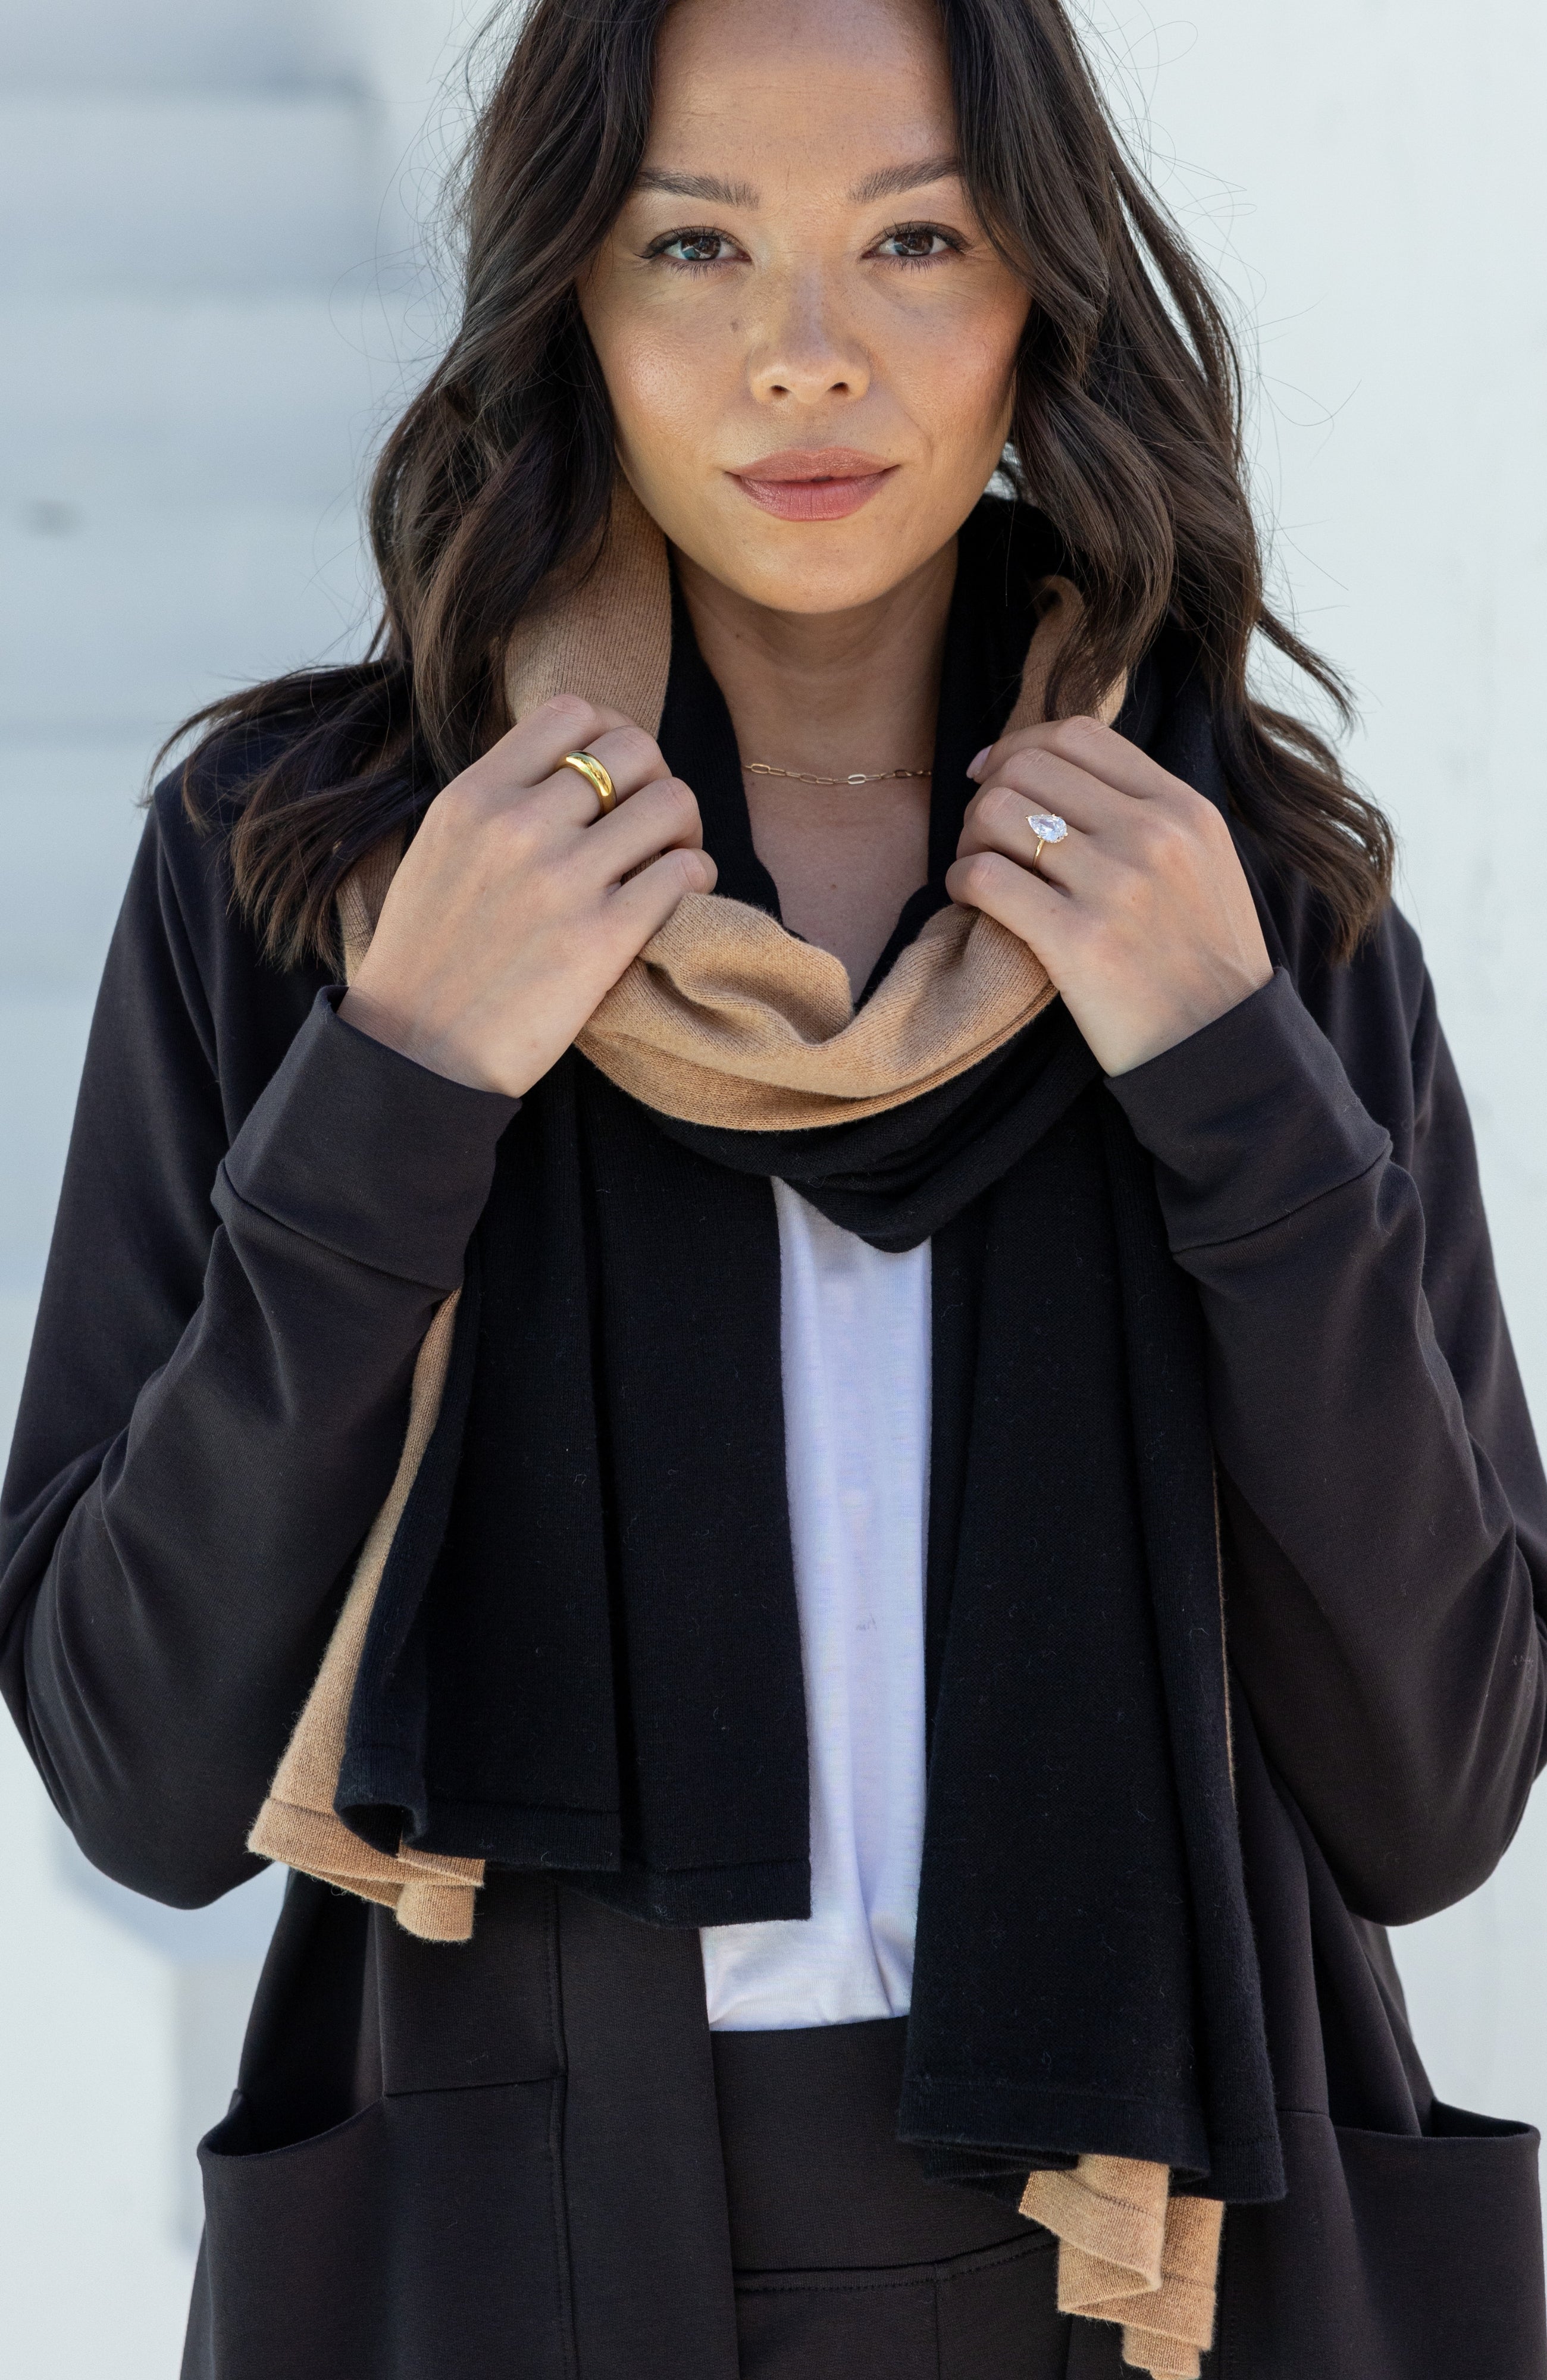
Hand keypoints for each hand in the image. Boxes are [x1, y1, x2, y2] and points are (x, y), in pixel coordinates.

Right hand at [340, 694, 715, 1096]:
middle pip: (633, 749)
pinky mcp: (602, 938)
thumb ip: (497, 805)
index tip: (614, 776)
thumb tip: (568, 771)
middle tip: (650, 825)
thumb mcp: (440, 852)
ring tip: (669, 862)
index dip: (611, 732)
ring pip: (671, 802)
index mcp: (474, 797)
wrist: (416, 1052)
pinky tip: (678, 901)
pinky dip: (697, 877)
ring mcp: (563, 880)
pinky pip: (685, 872)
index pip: (570, 711)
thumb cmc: (428, 960)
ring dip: (684, 829)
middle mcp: (519, 825)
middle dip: (656, 779)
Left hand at [945, 717, 1272, 1075]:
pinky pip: (985, 878)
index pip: (1078, 735)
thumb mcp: (1203, 863)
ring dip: (969, 840)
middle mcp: (1152, 835)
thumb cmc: (1202, 959)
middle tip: (983, 839)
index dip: (1018, 747)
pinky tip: (969, 902)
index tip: (992, 775)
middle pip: (1026, 770)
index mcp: (1184, 808)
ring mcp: (1116, 887)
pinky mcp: (1079, 942)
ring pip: (996, 814)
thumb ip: (1146, 812)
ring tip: (980, 872)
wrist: (1222, 1047)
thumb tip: (1055, 770)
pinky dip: (961, 883)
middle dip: (985, 796)